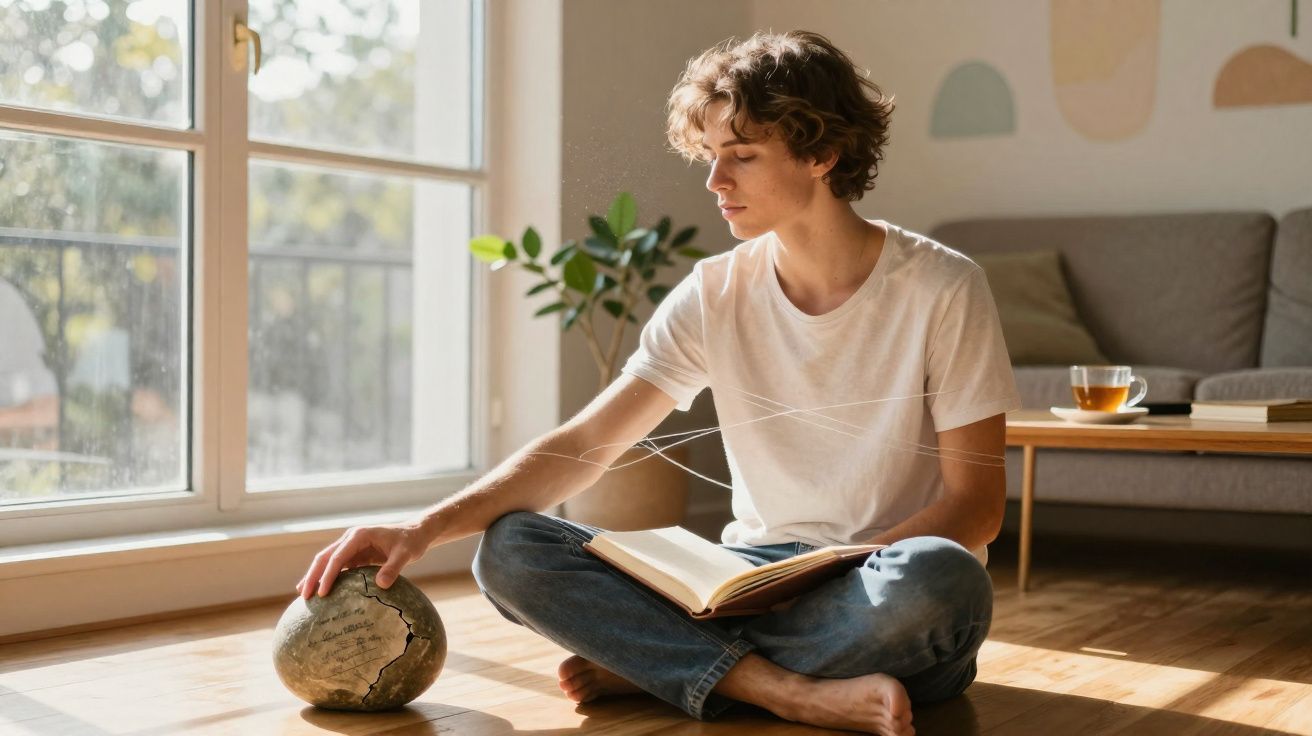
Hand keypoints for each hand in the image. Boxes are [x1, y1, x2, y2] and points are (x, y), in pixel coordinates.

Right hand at [296, 522, 429, 599]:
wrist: (416, 534)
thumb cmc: (411, 542)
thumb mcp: (406, 555)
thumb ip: (394, 568)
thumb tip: (380, 585)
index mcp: (359, 535)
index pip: (338, 557)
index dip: (328, 575)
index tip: (322, 593)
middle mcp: (351, 538)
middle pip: (325, 557)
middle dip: (313, 575)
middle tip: (303, 596)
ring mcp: (351, 546)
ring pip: (327, 561)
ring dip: (315, 576)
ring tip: (303, 594)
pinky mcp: (355, 554)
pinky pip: (337, 566)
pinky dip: (327, 577)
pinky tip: (320, 591)